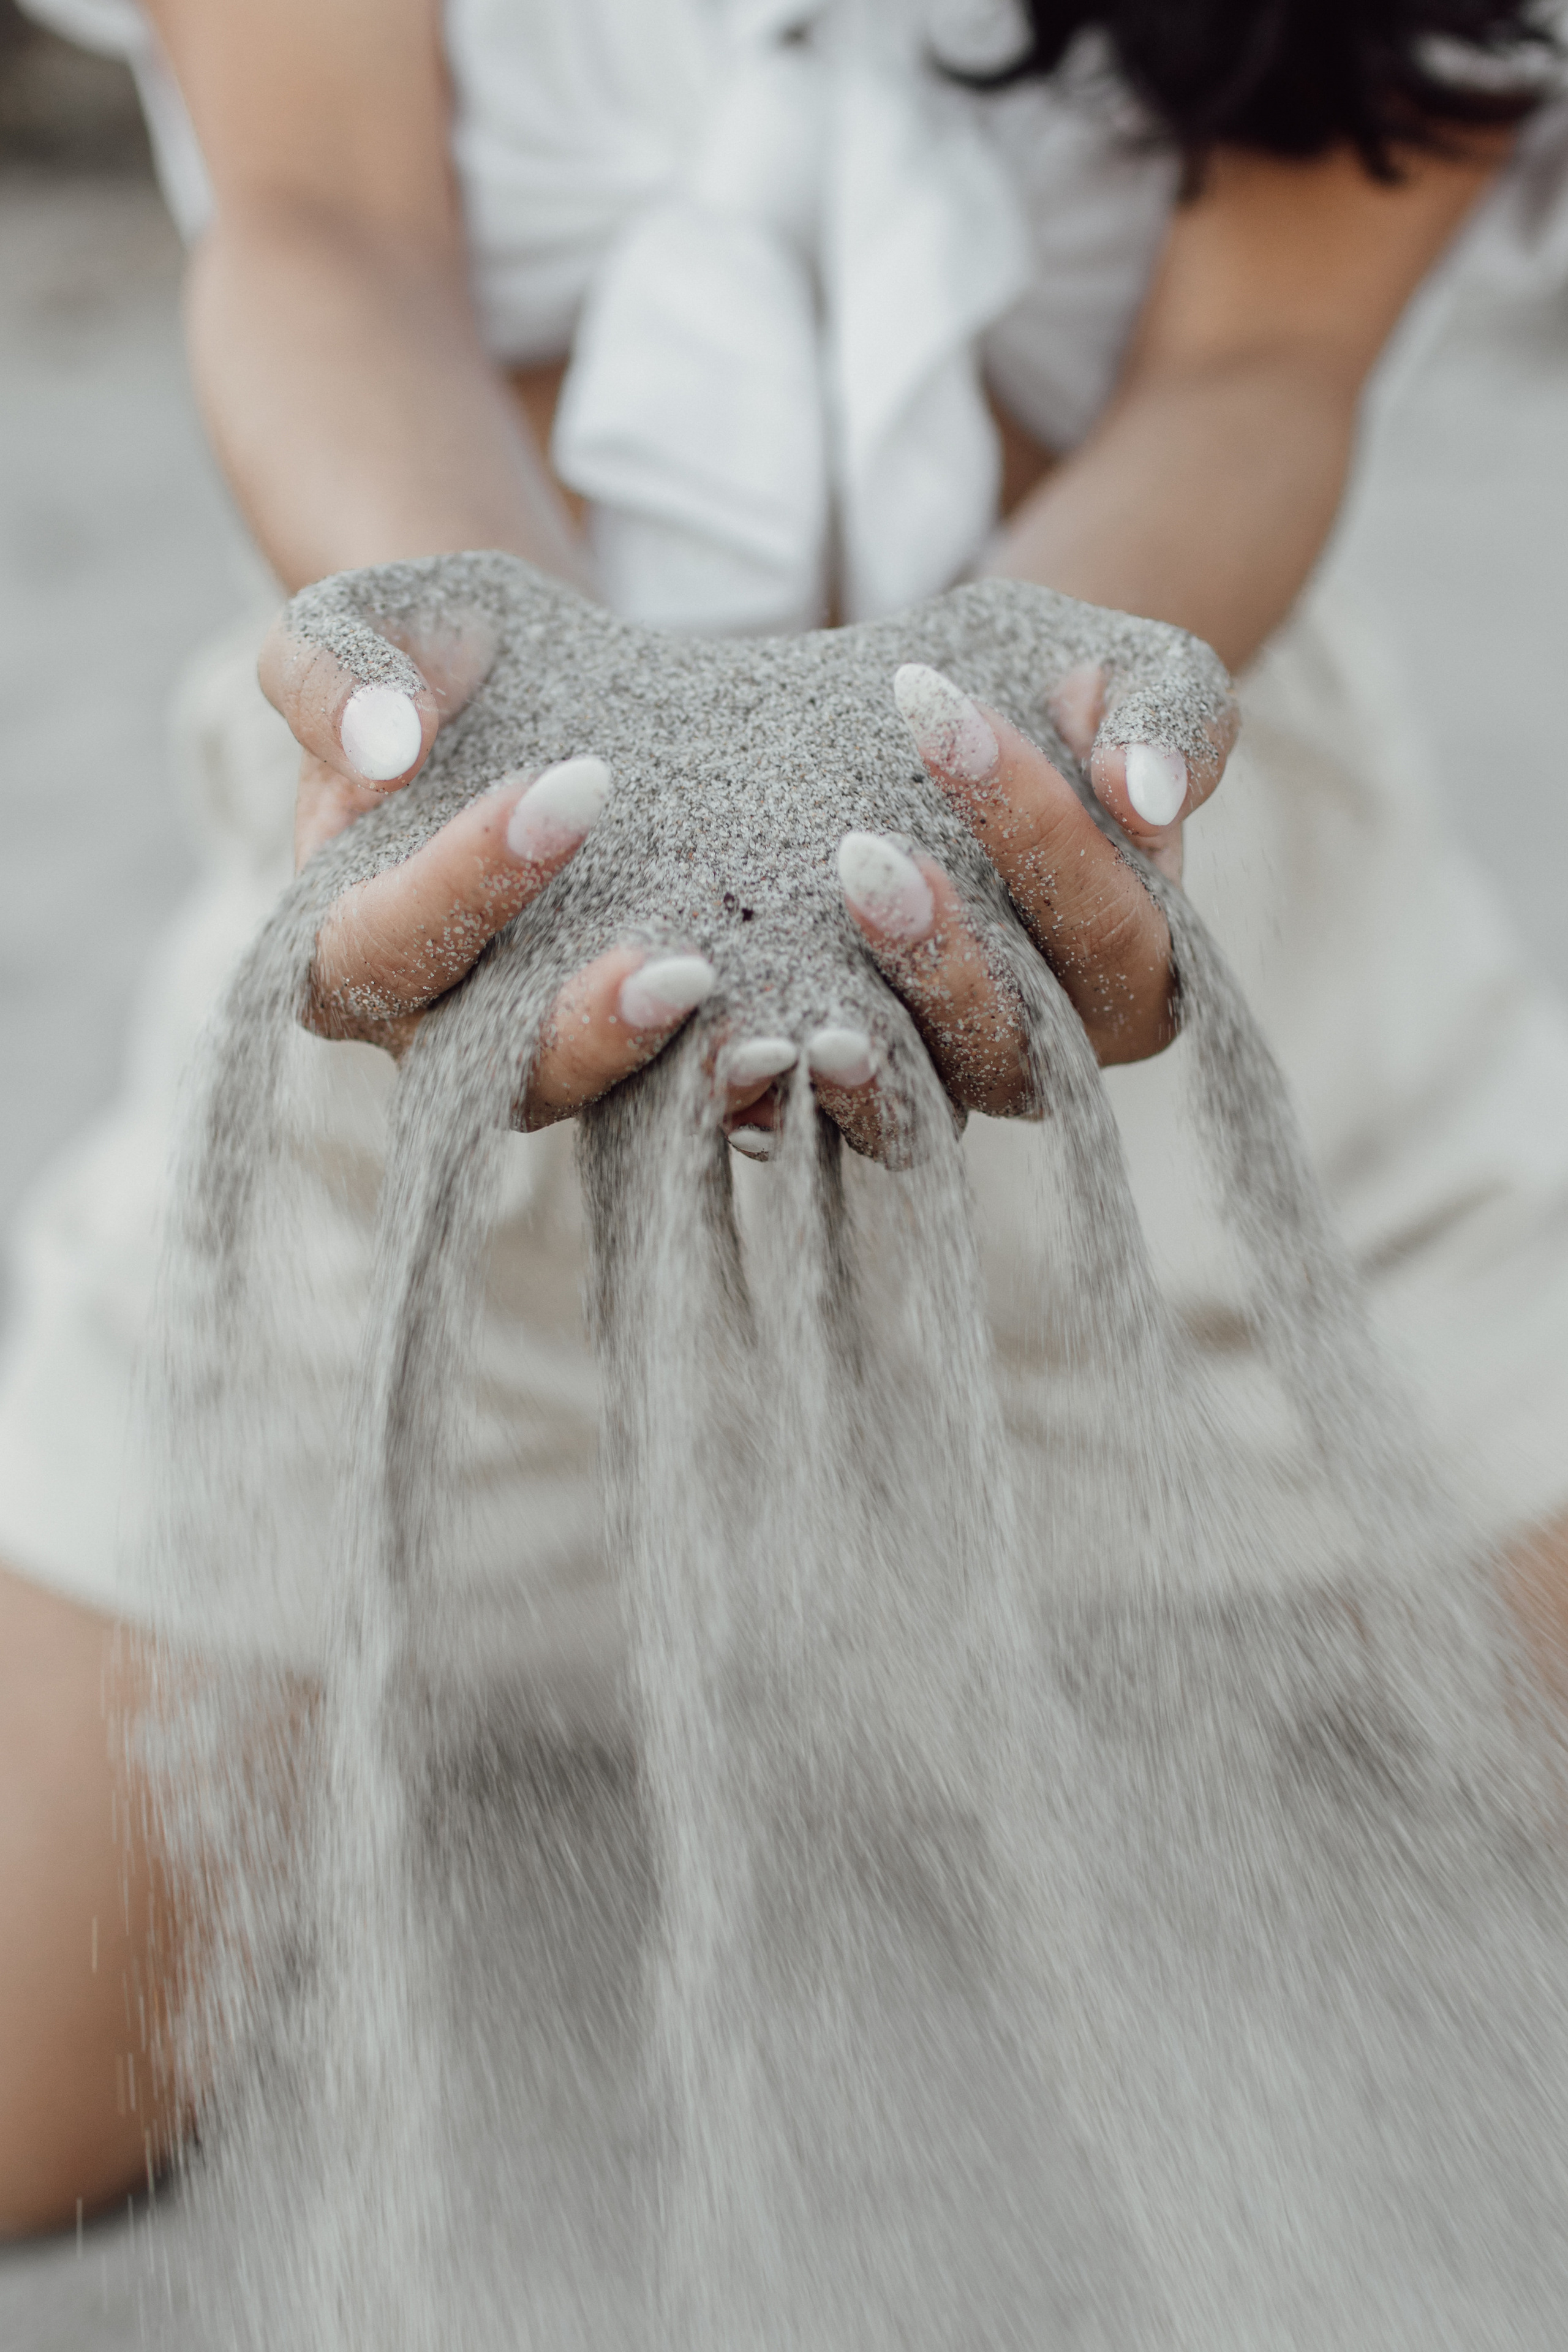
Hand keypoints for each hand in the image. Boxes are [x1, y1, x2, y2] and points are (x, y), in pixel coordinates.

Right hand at [258, 609, 719, 1127]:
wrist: (525, 679)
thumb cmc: (427, 654)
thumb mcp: (366, 625)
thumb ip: (333, 674)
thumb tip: (382, 742)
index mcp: (343, 937)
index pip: (380, 944)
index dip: (466, 886)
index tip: (579, 789)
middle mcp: (436, 1023)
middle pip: (493, 1070)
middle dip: (587, 1029)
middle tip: (681, 968)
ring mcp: (538, 1047)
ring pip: (598, 1103)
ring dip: (680, 1080)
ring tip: (765, 1039)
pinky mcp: (631, 1051)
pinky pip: (683, 1096)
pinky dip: (744, 1089)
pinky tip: (810, 1047)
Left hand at [723, 658, 1236, 1159]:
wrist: (948, 712)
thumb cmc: (1059, 689)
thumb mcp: (1134, 669)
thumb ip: (1172, 717)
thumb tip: (1146, 791)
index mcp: (1138, 968)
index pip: (1107, 922)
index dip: (1038, 831)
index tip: (944, 716)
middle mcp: (1049, 1049)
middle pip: (1012, 1040)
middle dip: (939, 955)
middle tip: (860, 857)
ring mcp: (948, 1082)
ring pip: (919, 1117)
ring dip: (866, 1066)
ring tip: (803, 1015)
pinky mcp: (853, 1092)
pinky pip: (819, 1129)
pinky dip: (775, 1107)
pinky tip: (735, 1053)